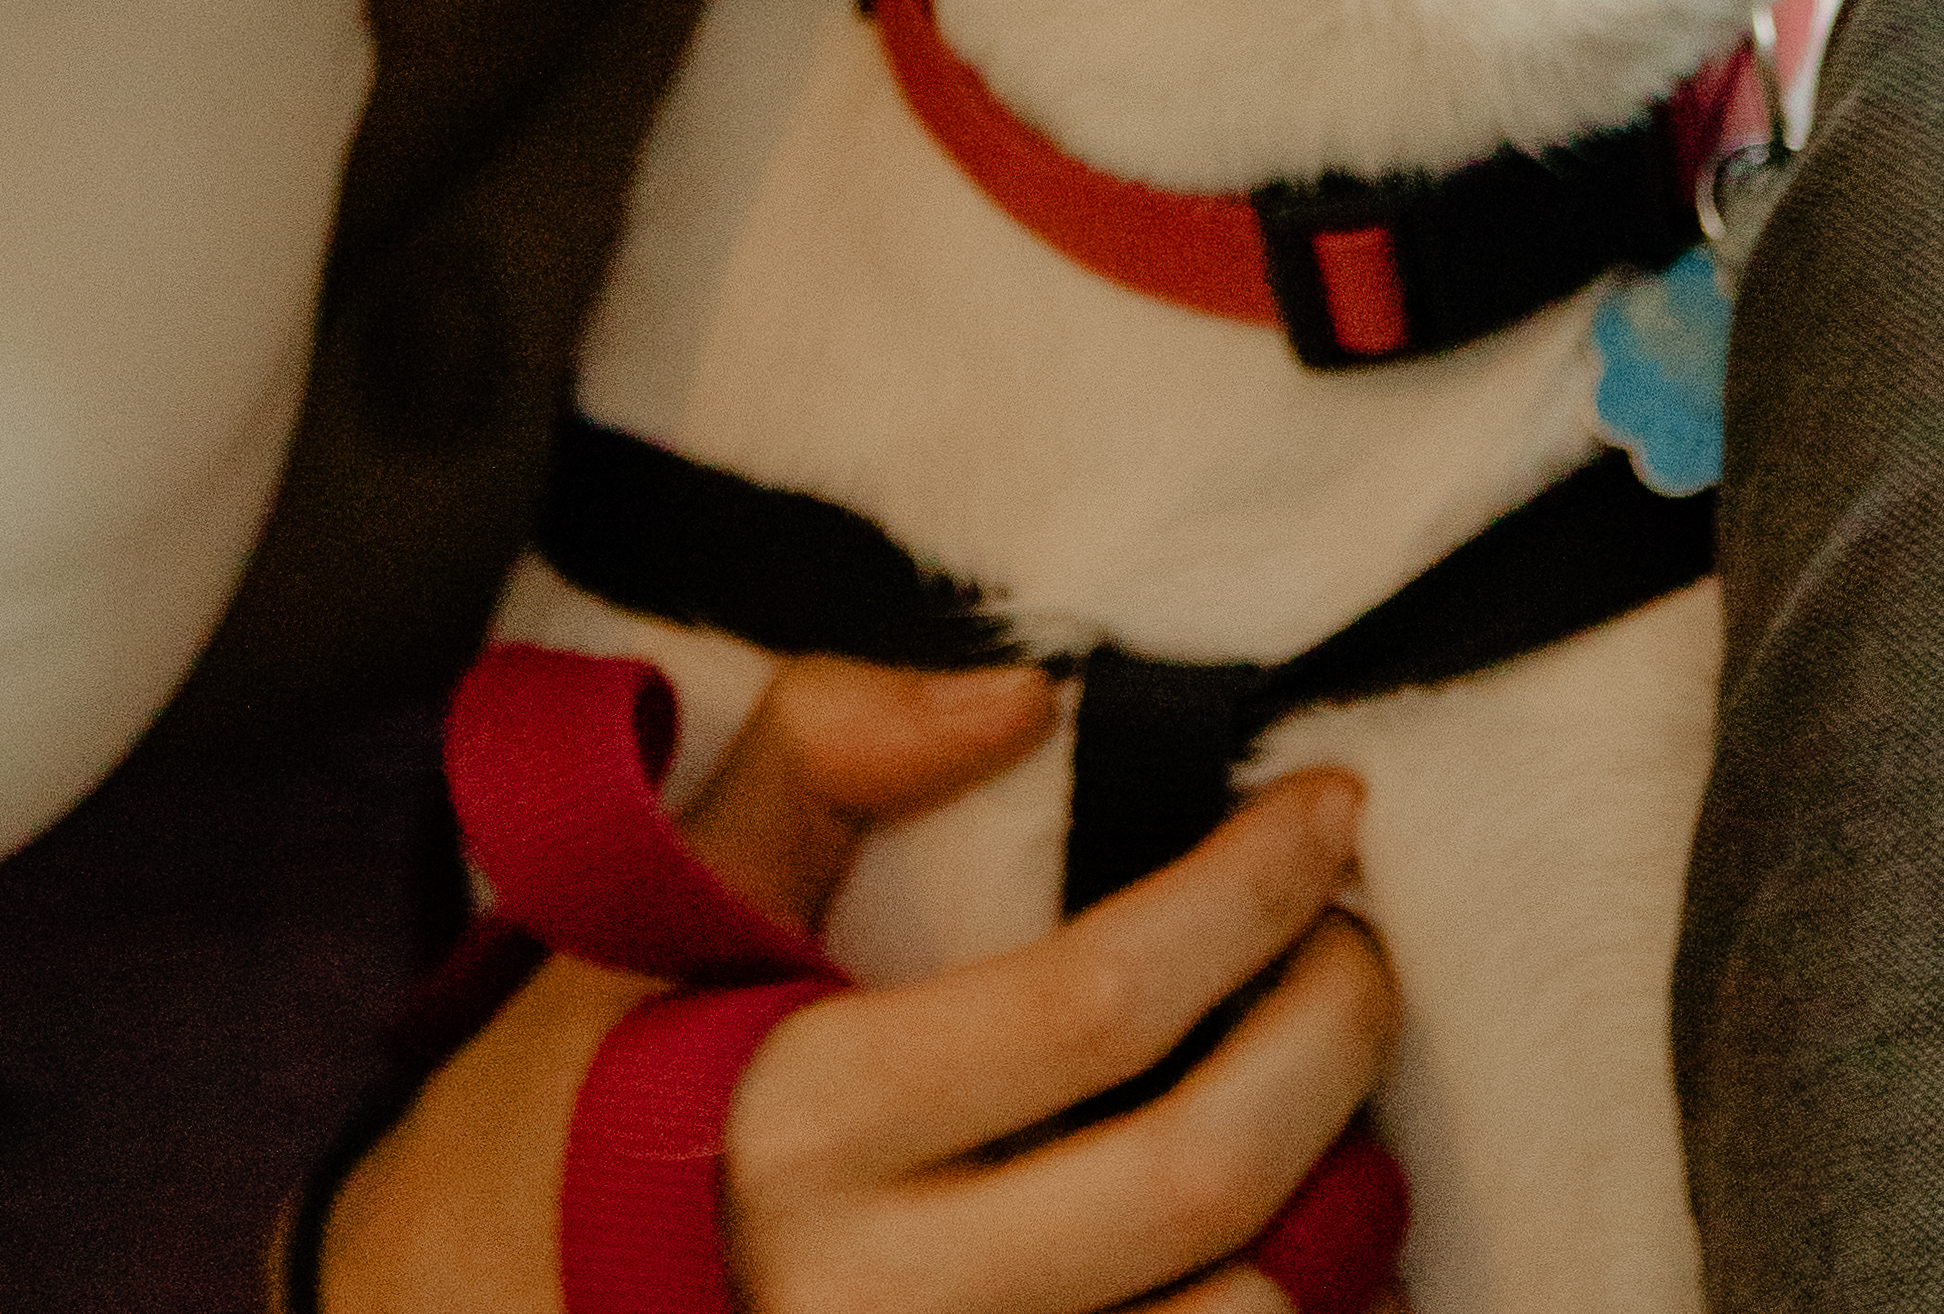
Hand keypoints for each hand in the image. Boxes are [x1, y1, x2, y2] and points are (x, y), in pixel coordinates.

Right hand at [319, 656, 1395, 1313]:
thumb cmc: (583, 1092)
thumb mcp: (657, 901)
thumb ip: (822, 754)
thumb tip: (1024, 691)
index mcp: (805, 1123)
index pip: (1099, 1002)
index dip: (1249, 894)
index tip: (1331, 809)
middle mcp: (881, 1295)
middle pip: (1198, 1180)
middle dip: (1328, 1040)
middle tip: (1360, 946)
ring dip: (1328, 1209)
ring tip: (1339, 1100)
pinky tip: (1285, 1241)